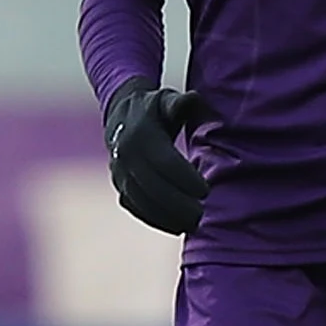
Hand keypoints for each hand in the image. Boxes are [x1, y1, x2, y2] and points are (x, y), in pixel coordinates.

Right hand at [105, 83, 211, 234]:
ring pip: (142, 201)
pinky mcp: (119, 186)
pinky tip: (177, 227)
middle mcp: (125, 155)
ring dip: (167, 216)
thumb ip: (180, 102)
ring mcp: (119, 173)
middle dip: (178, 204)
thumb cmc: (154, 108)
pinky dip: (155, 220)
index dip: (185, 179)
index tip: (206, 191)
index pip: (163, 162)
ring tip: (194, 225)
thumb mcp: (166, 99)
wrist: (120, 114)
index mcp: (140, 134)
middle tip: (202, 214)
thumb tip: (192, 99)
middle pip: (152, 186)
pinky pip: (135, 207)